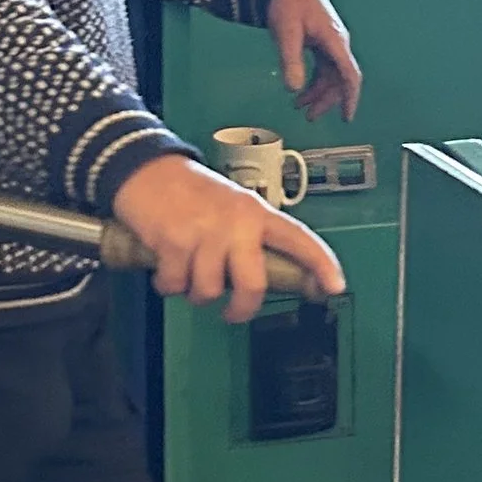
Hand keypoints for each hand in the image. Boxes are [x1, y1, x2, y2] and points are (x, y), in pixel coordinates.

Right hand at [113, 153, 346, 325]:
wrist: (146, 170)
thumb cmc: (190, 193)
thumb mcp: (232, 206)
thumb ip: (250, 238)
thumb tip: (263, 281)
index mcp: (256, 213)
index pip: (298, 239)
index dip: (321, 264)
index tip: (335, 287)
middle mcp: (236, 222)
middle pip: (253, 285)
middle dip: (241, 309)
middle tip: (233, 311)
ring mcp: (205, 232)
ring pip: (209, 291)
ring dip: (195, 293)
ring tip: (188, 276)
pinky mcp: (174, 242)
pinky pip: (176, 285)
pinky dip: (168, 285)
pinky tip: (166, 269)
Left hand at [267, 0, 361, 123]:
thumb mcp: (287, 33)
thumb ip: (291, 61)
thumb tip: (294, 88)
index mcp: (335, 40)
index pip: (350, 75)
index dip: (350, 98)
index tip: (347, 117)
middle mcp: (336, 41)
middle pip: (339, 79)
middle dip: (326, 100)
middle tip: (310, 116)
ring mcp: (328, 40)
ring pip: (329, 74)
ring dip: (317, 91)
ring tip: (299, 106)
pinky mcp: (319, 38)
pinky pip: (322, 65)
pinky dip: (312, 79)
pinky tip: (300, 88)